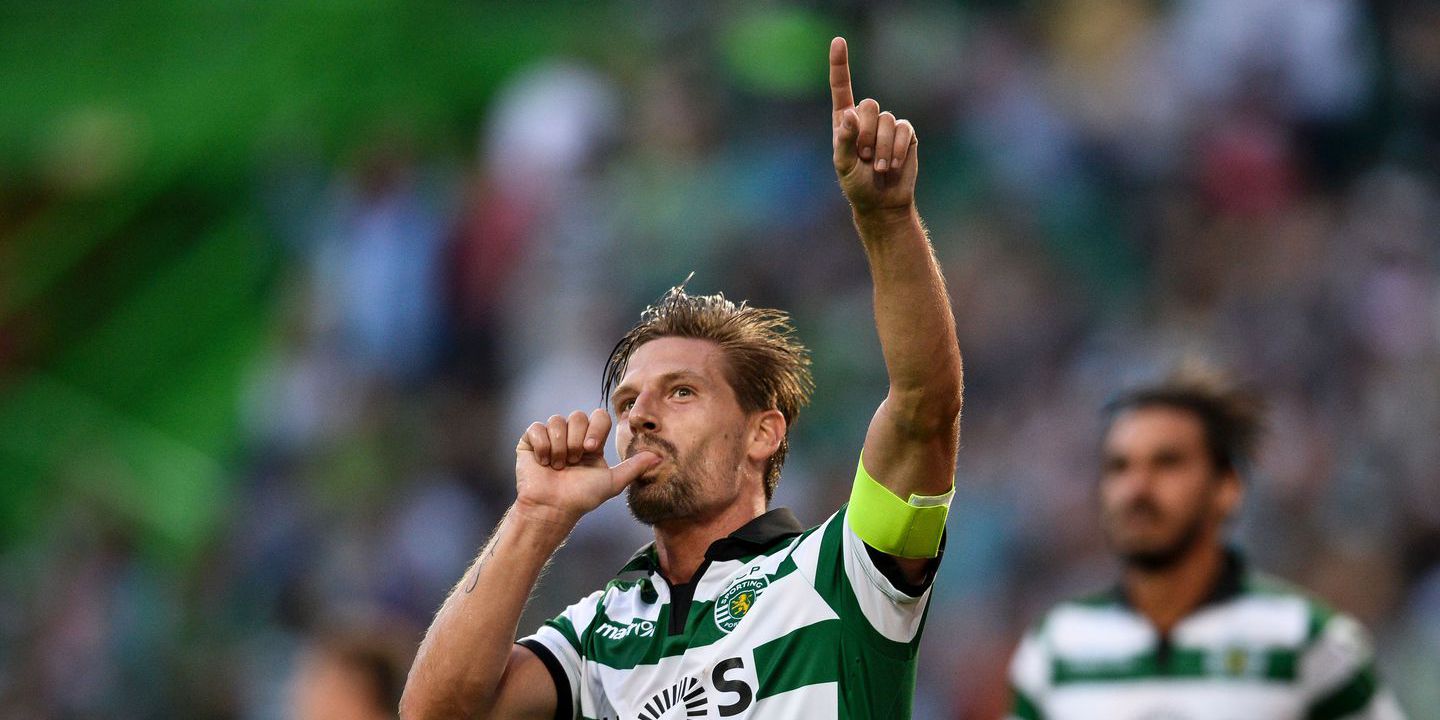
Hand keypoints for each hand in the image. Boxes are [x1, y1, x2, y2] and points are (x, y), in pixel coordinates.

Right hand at [514, 409, 659, 525]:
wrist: (553, 509)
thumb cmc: (582, 498)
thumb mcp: (612, 482)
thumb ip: (634, 467)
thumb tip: (659, 456)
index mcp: (591, 441)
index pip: (598, 416)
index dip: (595, 429)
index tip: (590, 449)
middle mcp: (571, 436)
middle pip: (577, 416)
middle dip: (575, 441)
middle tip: (572, 462)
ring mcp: (550, 437)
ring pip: (556, 421)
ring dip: (558, 447)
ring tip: (557, 466)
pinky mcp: (531, 441)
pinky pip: (537, 428)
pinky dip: (542, 446)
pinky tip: (543, 462)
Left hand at [830, 37, 917, 216]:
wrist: (882, 203)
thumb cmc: (857, 185)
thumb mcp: (844, 165)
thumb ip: (845, 140)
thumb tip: (850, 115)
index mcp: (845, 121)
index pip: (841, 87)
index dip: (840, 64)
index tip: (839, 41)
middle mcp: (867, 119)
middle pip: (869, 105)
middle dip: (866, 134)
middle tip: (864, 158)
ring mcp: (888, 126)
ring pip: (887, 121)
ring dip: (882, 148)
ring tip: (878, 168)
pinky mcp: (906, 135)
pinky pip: (904, 130)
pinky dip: (897, 149)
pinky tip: (892, 165)